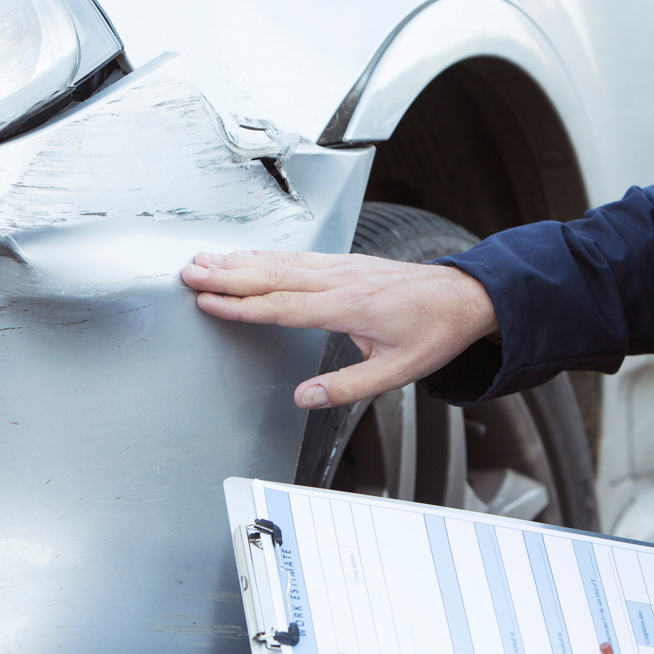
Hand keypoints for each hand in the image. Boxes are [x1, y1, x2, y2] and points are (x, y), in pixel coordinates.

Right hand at [180, 250, 498, 408]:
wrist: (464, 297)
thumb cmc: (434, 332)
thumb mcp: (396, 372)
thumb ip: (346, 387)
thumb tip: (304, 399)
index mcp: (349, 306)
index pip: (282, 306)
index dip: (242, 306)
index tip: (209, 302)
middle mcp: (341, 280)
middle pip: (272, 276)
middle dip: (227, 275)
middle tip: (189, 273)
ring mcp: (343, 266)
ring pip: (281, 261)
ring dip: (240, 260)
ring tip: (204, 260)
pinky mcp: (347, 262)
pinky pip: (297, 257)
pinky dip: (266, 255)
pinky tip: (247, 256)